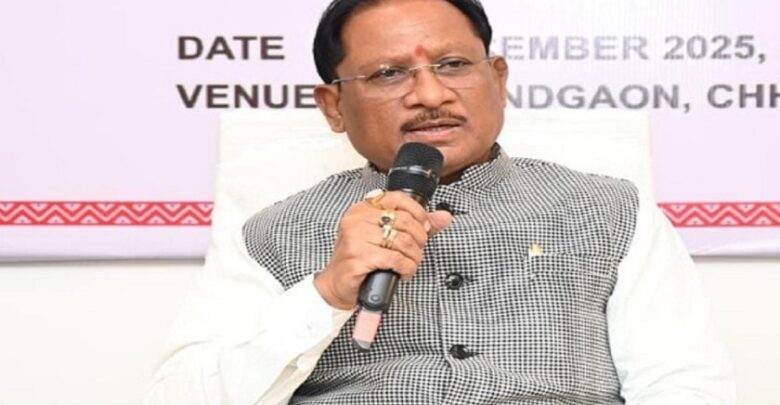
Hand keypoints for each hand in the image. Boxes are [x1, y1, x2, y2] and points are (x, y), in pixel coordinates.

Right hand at [314, 191, 451, 309]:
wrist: (337, 284)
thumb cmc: (360, 259)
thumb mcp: (386, 237)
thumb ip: (416, 224)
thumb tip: (444, 217)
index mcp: (362, 209)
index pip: (397, 199)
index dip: (418, 213)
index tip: (423, 227)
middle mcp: (356, 220)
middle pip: (404, 222)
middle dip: (418, 239)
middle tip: (416, 250)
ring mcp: (355, 238)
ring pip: (402, 242)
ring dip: (414, 257)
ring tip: (410, 264)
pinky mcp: (358, 258)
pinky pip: (395, 259)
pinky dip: (406, 268)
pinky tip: (403, 272)